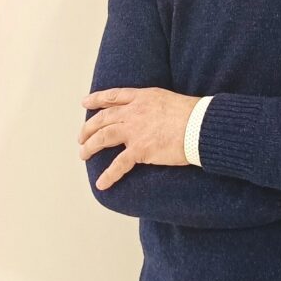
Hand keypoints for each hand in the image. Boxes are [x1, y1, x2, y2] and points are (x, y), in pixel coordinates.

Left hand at [77, 87, 198, 189]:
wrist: (199, 125)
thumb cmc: (190, 113)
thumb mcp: (166, 99)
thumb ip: (152, 104)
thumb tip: (150, 113)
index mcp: (141, 98)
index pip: (113, 96)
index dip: (96, 99)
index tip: (85, 102)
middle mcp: (133, 112)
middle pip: (102, 119)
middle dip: (88, 128)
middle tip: (81, 137)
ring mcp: (134, 131)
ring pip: (103, 138)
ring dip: (90, 147)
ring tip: (83, 155)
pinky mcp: (140, 149)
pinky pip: (119, 164)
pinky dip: (108, 175)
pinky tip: (102, 184)